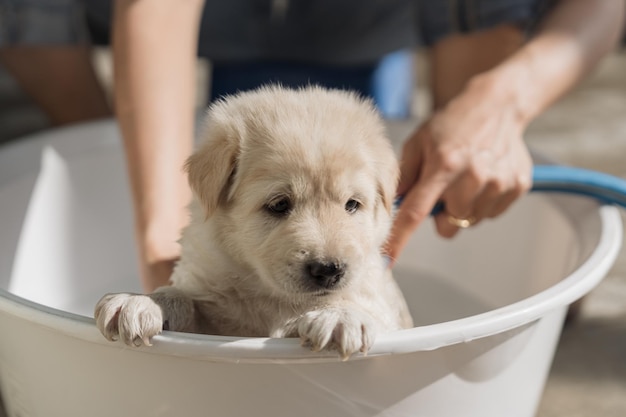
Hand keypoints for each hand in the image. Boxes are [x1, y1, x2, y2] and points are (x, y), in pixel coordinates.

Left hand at [386, 75, 531, 263]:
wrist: (498, 105)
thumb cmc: (453, 123)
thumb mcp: (419, 142)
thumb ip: (404, 176)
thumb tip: (389, 206)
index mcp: (443, 165)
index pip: (414, 213)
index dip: (398, 240)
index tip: (386, 262)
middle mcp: (473, 177)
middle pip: (447, 225)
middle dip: (441, 213)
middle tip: (444, 187)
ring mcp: (498, 183)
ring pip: (470, 221)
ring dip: (463, 207)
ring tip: (466, 177)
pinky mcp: (517, 187)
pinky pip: (491, 214)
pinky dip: (483, 202)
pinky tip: (483, 178)